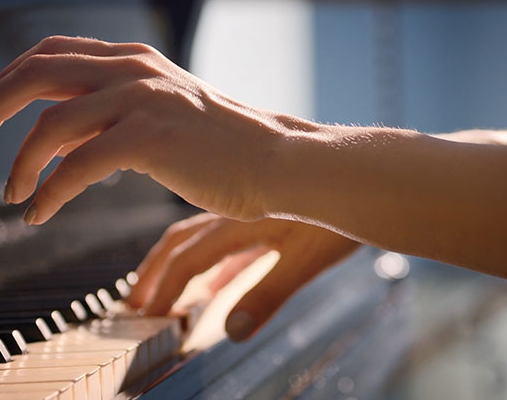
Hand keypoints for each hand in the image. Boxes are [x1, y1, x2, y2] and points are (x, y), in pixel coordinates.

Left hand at [0, 36, 299, 222]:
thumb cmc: (223, 148)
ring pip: (51, 123)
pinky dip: (50, 191)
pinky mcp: (152, 138)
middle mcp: (133, 70)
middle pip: (38, 72)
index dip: (8, 79)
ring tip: (11, 193)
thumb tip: (57, 140)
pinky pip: (79, 164)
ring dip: (20, 162)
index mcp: (133, 59)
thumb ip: (111, 115)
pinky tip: (40, 212)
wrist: (277, 162)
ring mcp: (143, 100)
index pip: (52, 52)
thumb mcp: (162, 114)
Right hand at [128, 213, 360, 341]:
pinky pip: (226, 238)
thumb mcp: (306, 259)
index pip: (188, 259)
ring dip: (176, 265)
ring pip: (199, 237)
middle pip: (180, 242)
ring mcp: (250, 208)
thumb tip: (231, 331)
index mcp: (239, 220)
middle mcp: (237, 209)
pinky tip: (216, 281)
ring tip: (161, 290)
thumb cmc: (344, 215)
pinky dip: (210, 262)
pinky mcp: (267, 212)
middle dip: (153, 274)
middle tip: (135, 305)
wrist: (371, 175)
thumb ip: (267, 294)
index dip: (164, 290)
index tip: (147, 317)